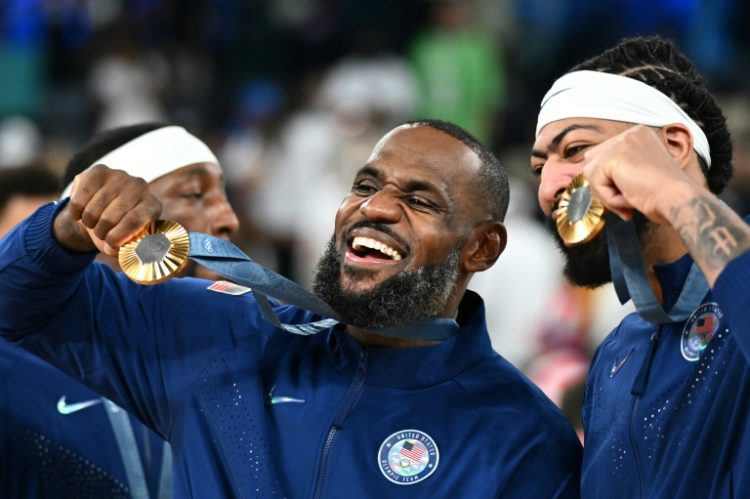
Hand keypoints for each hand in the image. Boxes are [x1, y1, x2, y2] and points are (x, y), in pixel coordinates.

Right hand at [54, 165, 161, 254]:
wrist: (102, 206)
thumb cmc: (117, 228)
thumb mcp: (124, 241)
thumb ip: (121, 248)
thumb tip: (112, 248)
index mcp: (152, 206)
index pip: (134, 221)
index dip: (118, 237)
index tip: (109, 244)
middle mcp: (141, 187)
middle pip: (110, 217)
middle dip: (100, 232)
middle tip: (100, 233)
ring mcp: (121, 176)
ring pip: (93, 210)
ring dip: (88, 223)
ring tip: (92, 222)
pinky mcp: (100, 171)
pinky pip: (79, 199)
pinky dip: (75, 213)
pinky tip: (81, 212)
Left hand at [581, 125, 697, 223]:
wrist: (678, 200)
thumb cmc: (666, 194)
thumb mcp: (640, 173)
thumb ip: (618, 168)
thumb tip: (587, 171)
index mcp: (638, 135)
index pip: (604, 156)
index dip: (612, 180)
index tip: (632, 192)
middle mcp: (629, 134)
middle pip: (593, 163)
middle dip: (605, 186)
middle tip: (629, 199)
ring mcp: (621, 142)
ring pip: (591, 174)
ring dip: (607, 194)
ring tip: (631, 198)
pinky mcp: (613, 157)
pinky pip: (595, 183)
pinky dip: (608, 198)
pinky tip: (629, 198)